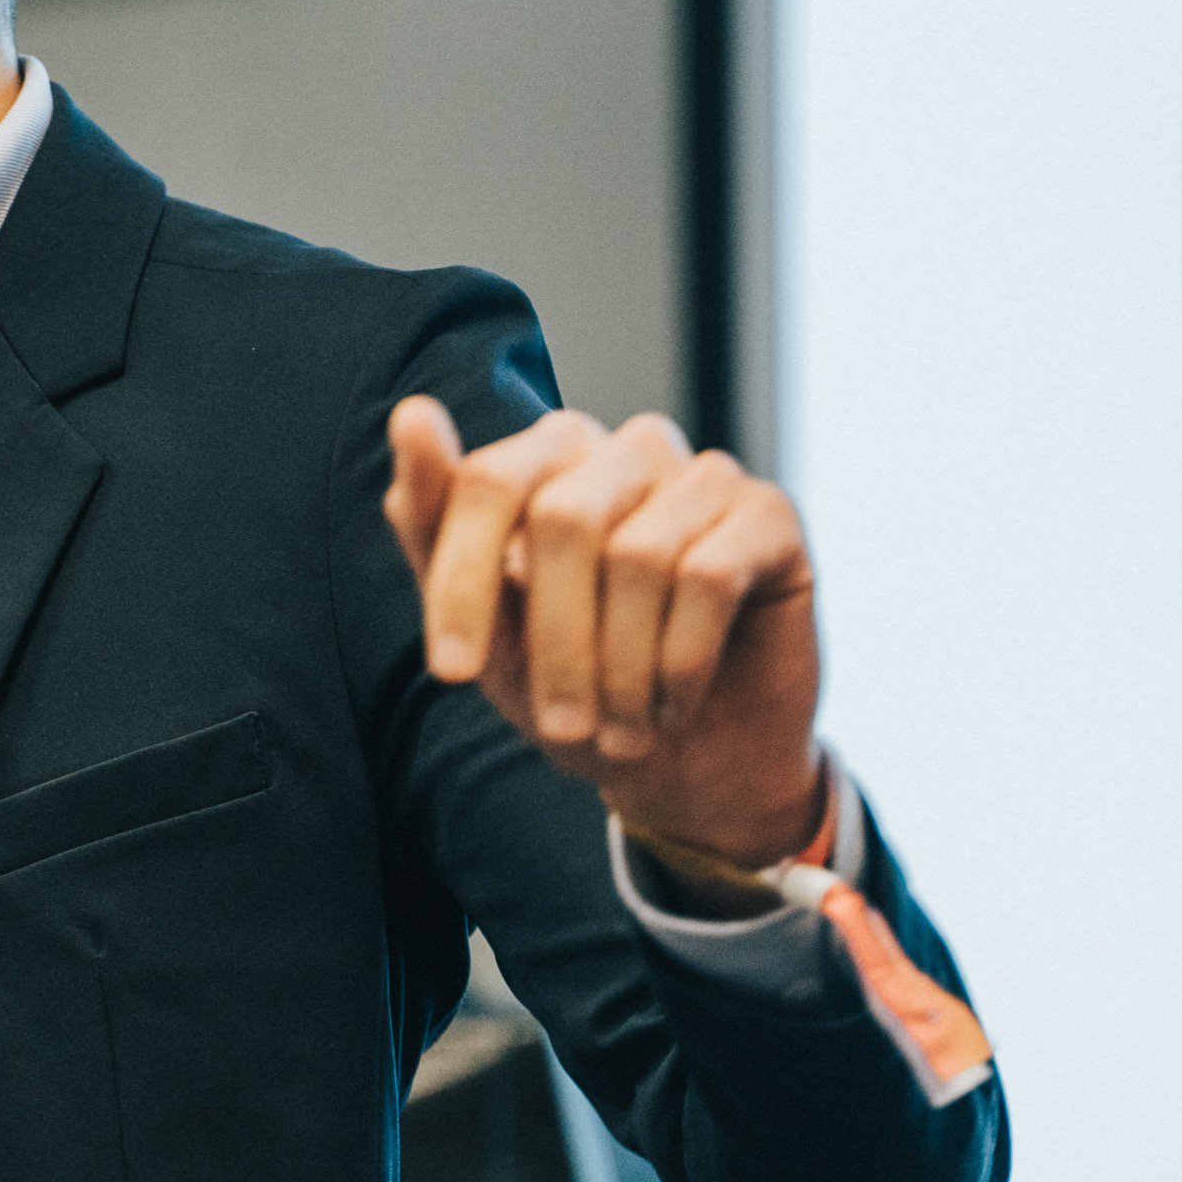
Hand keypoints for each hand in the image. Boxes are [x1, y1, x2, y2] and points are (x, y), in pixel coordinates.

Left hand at [383, 397, 826, 869]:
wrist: (688, 769)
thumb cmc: (575, 689)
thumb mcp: (485, 627)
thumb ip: (434, 523)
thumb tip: (412, 412)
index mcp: (550, 458)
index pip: (487, 482)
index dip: (462, 582)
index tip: (452, 673)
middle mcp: (627, 449)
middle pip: (563, 518)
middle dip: (554, 643)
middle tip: (564, 725)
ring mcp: (704, 474)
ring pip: (637, 556)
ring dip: (621, 670)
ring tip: (623, 726)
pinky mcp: (769, 515)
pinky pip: (709, 577)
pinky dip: (680, 662)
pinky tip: (674, 703)